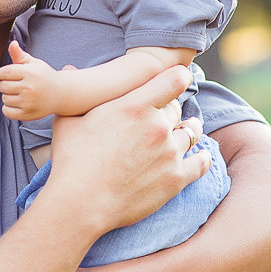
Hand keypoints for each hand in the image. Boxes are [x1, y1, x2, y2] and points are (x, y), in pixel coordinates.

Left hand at [0, 40, 60, 120]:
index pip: (4, 73)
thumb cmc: (44, 76)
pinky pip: (7, 111)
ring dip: (7, 96)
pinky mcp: (27, 114)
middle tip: (12, 84)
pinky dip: (8, 108)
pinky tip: (16, 103)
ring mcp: (28, 102)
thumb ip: (20, 55)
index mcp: (29, 73)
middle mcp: (29, 88)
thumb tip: (12, 43)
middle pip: (2, 86)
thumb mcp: (34, 64)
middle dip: (4, 84)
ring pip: (4, 99)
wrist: (61, 94)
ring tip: (18, 93)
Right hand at [45, 65, 210, 234]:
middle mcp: (157, 125)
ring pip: (191, 132)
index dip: (178, 77)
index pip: (173, 79)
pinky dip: (202, 157)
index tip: (177, 79)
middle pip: (177, 108)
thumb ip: (77, 95)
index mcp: (135, 105)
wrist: (81, 203)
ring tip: (184, 131)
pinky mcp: (176, 178)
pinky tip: (199, 157)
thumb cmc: (72, 161)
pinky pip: (201, 162)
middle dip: (170, 110)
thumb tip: (68, 67)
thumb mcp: (68, 121)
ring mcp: (169, 152)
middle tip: (162, 115)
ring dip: (187, 130)